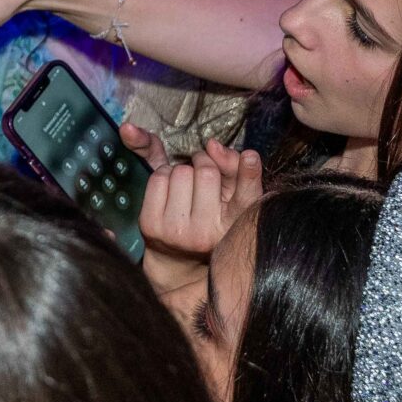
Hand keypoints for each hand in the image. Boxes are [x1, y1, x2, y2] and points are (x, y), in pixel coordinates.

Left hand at [138, 137, 260, 288]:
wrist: (177, 257)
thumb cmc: (208, 218)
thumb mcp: (229, 196)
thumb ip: (232, 167)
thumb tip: (213, 145)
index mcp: (234, 226)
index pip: (247, 196)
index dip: (249, 173)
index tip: (250, 156)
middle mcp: (209, 233)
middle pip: (206, 171)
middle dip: (202, 163)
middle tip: (201, 176)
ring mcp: (178, 232)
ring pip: (180, 172)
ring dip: (181, 170)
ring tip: (185, 187)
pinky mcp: (152, 226)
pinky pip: (158, 178)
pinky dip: (163, 175)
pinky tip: (169, 190)